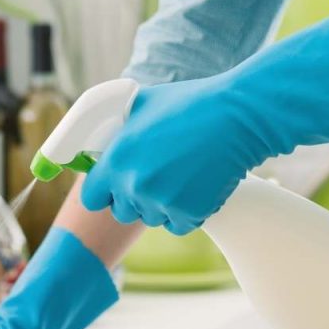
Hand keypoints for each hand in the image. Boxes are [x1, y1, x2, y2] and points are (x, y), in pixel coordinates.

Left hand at [80, 73, 256, 235]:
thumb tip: (107, 138)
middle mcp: (134, 185)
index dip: (103, 192)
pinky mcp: (190, 214)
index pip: (92, 198)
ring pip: (152, 218)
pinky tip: (196, 186)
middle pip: (121, 212)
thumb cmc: (190, 104)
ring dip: (161, 205)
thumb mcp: (142, 105)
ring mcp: (162, 202)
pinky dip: (186, 212)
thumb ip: (119, 129)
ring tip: (181, 176)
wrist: (236, 117)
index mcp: (116, 160)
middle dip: (133, 199)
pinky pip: (178, 225)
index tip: (113, 187)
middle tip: (155, 178)